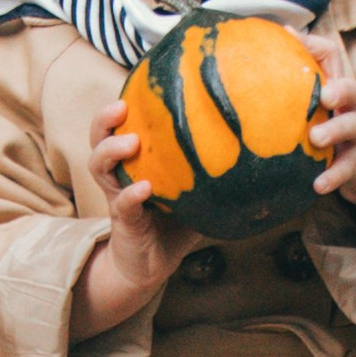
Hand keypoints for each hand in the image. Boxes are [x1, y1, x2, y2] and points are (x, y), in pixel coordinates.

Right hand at [75, 99, 199, 335]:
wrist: (150, 267)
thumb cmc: (172, 226)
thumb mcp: (195, 194)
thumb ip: (214, 175)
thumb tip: (257, 151)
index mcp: (133, 164)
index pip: (118, 128)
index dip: (119, 107)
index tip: (135, 89)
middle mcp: (119, 177)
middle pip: (98, 140)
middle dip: (104, 120)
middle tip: (121, 107)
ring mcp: (118, 198)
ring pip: (100, 168)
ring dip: (112, 152)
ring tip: (130, 143)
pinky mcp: (124, 223)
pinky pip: (122, 205)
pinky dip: (131, 195)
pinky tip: (144, 189)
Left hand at [302, 29, 355, 260]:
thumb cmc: (330, 126)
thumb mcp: (316, 102)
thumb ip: (295, 80)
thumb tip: (270, 43)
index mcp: (336, 87)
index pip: (332, 56)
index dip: (313, 46)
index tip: (291, 39)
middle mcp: (350, 106)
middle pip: (354, 88)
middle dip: (340, 88)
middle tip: (325, 96)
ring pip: (354, 126)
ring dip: (336, 130)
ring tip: (316, 138)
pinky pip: (347, 168)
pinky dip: (333, 176)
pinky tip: (317, 185)